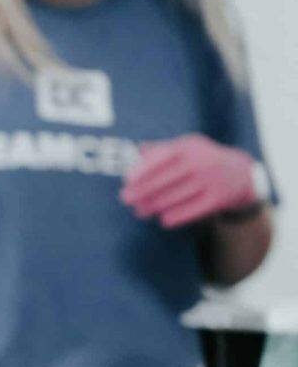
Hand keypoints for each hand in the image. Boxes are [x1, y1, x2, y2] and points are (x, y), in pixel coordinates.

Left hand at [121, 134, 261, 228]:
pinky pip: (192, 210)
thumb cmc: (201, 159)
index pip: (162, 157)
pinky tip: (163, 220)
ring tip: (140, 212)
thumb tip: (138, 151)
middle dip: (143, 190)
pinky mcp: (219, 198)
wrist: (240, 173)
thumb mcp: (186, 147)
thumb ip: (161, 149)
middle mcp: (202, 161)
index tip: (126, 181)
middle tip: (126, 199)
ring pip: (176, 197)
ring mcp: (211, 179)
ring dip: (154, 206)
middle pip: (166, 179)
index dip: (143, 169)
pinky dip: (176, 216)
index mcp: (189, 146)